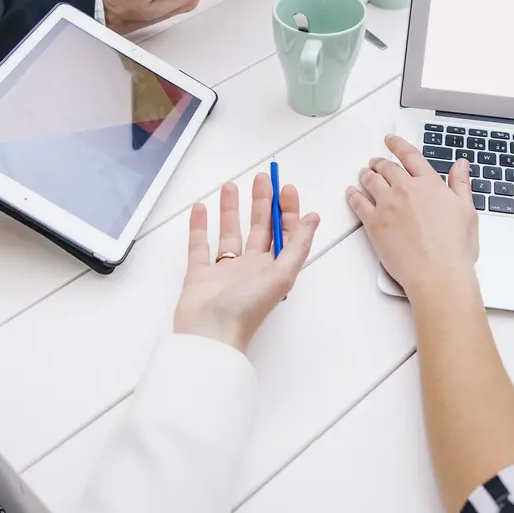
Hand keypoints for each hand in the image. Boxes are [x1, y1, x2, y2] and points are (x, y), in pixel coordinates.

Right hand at [175, 173, 319, 351]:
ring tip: (231, 187)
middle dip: (262, 203)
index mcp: (272, 269)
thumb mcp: (281, 275)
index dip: (286, 210)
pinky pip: (200, 246)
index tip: (285, 188)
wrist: (209, 334)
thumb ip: (297, 245)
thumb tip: (313, 218)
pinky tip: (202, 209)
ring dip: (231, 210)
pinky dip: (200, 227)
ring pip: (229, 234)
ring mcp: (224, 271)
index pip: (283, 234)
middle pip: (259, 229)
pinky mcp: (200, 275)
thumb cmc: (246, 309)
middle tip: (263, 179)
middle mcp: (250, 268)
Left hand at [346, 135, 478, 297]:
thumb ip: (460, 184)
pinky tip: (351, 193)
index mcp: (429, 183)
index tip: (391, 140)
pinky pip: (358, 203)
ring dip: (366, 174)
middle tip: (376, 161)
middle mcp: (406, 189)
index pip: (410, 156)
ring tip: (364, 173)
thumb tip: (460, 165)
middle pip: (387, 167)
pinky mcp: (374, 224)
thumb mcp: (467, 211)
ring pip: (370, 181)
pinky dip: (353, 195)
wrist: (437, 273)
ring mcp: (387, 205)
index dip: (398, 145)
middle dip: (380, 161)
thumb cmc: (454, 248)